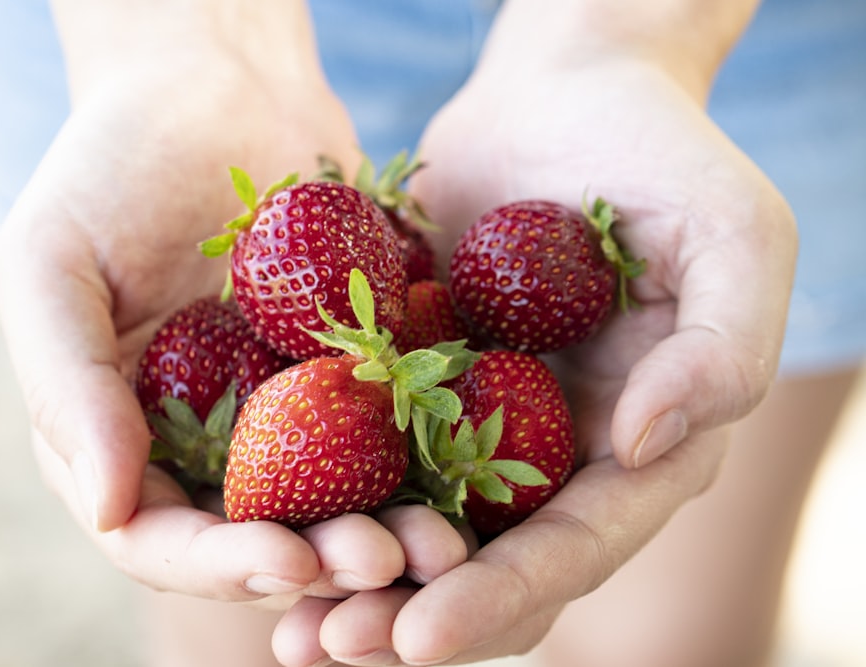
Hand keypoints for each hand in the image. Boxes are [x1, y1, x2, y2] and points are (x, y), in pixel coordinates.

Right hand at [0, 34, 428, 603]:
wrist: (213, 90)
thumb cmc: (109, 169)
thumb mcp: (49, 265)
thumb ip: (65, 387)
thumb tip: (108, 512)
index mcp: (124, 440)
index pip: (159, 538)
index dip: (218, 565)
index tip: (285, 563)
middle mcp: (207, 443)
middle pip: (260, 537)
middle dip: (321, 563)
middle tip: (385, 562)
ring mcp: (286, 411)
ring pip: (338, 502)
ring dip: (388, 531)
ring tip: (442, 544)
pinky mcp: (355, 370)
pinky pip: (395, 427)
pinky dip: (431, 460)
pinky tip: (473, 473)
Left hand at [270, 40, 796, 665]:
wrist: (568, 93)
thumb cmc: (668, 156)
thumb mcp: (734, 239)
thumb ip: (721, 352)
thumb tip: (644, 448)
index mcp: (642, 449)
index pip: (574, 548)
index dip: (501, 600)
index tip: (419, 637)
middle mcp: (559, 455)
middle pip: (487, 565)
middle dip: (409, 616)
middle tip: (326, 648)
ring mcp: (482, 420)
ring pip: (417, 524)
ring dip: (351, 579)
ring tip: (284, 629)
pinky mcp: (416, 378)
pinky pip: (364, 445)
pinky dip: (317, 491)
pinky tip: (260, 524)